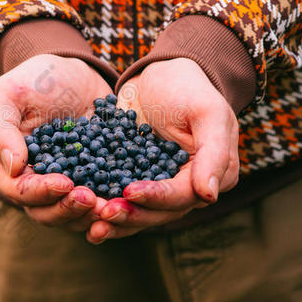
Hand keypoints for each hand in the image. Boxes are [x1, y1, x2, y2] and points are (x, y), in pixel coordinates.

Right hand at [0, 54, 110, 230]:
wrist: (74, 74)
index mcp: (2, 168)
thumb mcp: (10, 94)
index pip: (19, 191)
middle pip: (44, 212)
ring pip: (70, 216)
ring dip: (89, 215)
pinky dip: (108, 207)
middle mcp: (28, 184)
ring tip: (110, 206)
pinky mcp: (87, 183)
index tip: (65, 183)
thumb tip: (13, 167)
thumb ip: (1, 129)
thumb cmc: (34, 80)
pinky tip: (124, 201)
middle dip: (68, 209)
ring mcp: (59, 187)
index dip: (41, 192)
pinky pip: (95, 204)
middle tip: (92, 198)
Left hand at [87, 58, 239, 242]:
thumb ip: (213, 152)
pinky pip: (124, 200)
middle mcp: (190, 188)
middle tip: (104, 213)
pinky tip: (87, 217)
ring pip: (142, 212)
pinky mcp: (138, 180)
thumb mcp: (207, 112)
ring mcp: (163, 186)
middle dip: (132, 214)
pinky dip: (107, 208)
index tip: (129, 192)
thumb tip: (208, 195)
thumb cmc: (189, 88)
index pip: (184, 195)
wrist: (162, 75)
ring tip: (93, 226)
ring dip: (117, 221)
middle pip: (161, 212)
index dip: (157, 197)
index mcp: (214, 175)